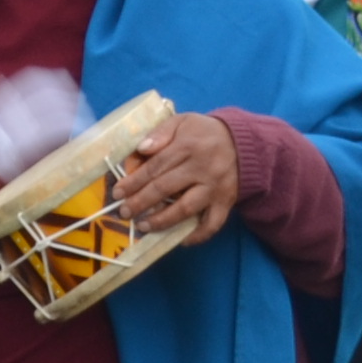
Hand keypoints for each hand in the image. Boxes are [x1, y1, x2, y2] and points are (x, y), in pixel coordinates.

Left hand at [115, 110, 241, 245]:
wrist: (244, 143)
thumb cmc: (205, 133)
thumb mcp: (183, 121)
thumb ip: (161, 132)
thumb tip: (141, 149)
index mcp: (188, 146)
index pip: (155, 166)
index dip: (134, 181)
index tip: (118, 193)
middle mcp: (202, 168)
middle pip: (165, 188)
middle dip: (141, 202)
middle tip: (124, 213)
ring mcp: (215, 187)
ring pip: (185, 208)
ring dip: (162, 220)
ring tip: (144, 226)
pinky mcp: (226, 201)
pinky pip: (213, 223)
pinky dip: (197, 235)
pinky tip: (181, 240)